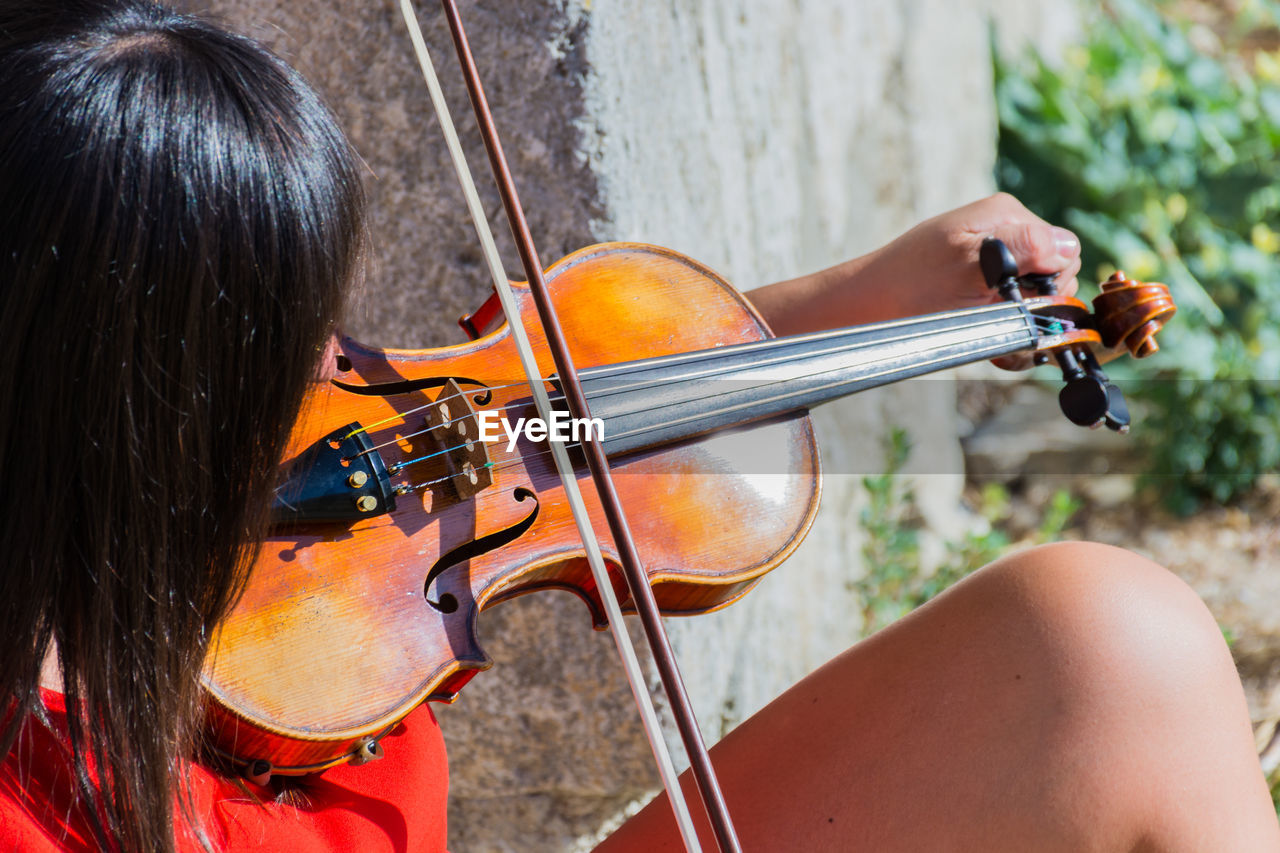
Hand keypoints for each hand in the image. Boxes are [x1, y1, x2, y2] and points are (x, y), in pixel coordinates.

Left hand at [858, 193, 1080, 319]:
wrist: (870, 303)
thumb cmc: (912, 285)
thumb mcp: (970, 266)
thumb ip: (1021, 250)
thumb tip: (1065, 247)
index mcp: (1007, 214)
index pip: (1065, 249)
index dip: (1052, 282)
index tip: (1020, 302)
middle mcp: (1005, 228)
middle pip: (1057, 269)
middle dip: (1037, 299)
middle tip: (999, 314)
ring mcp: (996, 252)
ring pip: (1038, 288)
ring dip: (1021, 311)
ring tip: (986, 320)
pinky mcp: (984, 275)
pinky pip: (1015, 297)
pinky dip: (1005, 317)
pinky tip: (982, 323)